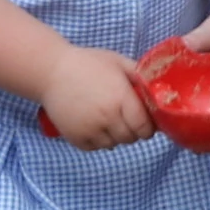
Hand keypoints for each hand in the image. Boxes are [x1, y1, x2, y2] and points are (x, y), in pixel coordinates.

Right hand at [39, 45, 155, 151]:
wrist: (51, 71)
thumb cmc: (87, 63)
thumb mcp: (117, 62)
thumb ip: (139, 76)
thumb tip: (158, 90)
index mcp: (121, 99)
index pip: (145, 128)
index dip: (148, 127)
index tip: (145, 121)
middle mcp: (107, 117)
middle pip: (131, 138)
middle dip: (132, 130)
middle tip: (125, 118)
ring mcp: (91, 130)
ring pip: (113, 145)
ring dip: (115, 135)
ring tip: (107, 118)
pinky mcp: (76, 138)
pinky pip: (95, 147)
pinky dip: (98, 140)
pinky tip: (93, 123)